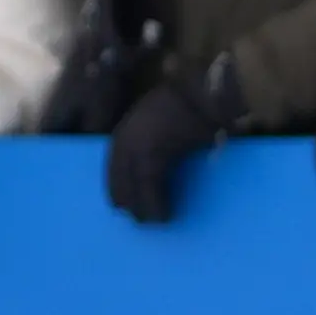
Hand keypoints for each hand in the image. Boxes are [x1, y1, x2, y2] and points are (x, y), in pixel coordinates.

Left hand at [105, 56, 243, 225]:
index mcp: (124, 131)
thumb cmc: (186, 104)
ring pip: (133, 186)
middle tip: (138, 219)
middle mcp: (125, 140)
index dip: (117, 187)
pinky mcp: (154, 155)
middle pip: (119, 179)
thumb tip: (156, 160)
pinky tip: (166, 215)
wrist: (201, 92)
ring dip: (144, 207)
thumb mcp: (159, 120)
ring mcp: (137, 147)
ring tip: (154, 222)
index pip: (113, 166)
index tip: (118, 205)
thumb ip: (152, 139)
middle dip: (128, 200)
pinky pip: (152, 187)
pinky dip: (158, 204)